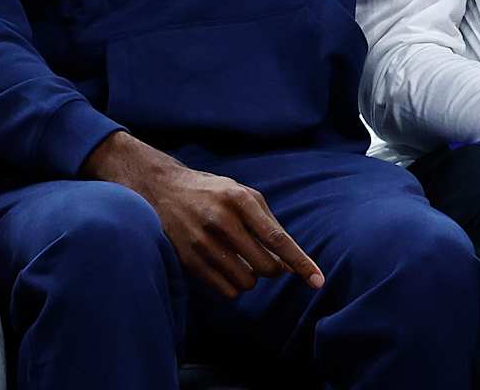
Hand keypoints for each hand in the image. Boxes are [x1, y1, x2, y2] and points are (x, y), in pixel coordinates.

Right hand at [82, 132, 323, 299]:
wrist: (161, 189)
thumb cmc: (211, 192)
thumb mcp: (242, 196)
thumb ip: (269, 226)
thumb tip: (292, 264)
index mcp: (240, 200)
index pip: (278, 239)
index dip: (300, 262)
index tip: (318, 281)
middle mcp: (222, 220)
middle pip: (265, 267)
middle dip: (272, 269)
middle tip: (261, 258)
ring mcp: (202, 242)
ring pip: (246, 282)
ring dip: (250, 278)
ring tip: (238, 259)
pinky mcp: (188, 260)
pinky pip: (225, 290)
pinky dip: (232, 286)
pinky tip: (224, 268)